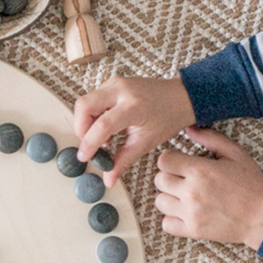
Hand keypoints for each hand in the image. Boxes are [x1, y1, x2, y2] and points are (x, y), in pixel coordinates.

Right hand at [74, 76, 196, 185]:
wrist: (181, 97)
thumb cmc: (167, 118)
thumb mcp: (145, 143)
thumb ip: (123, 161)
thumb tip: (108, 180)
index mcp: (133, 106)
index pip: (102, 125)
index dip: (89, 143)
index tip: (84, 157)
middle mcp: (121, 90)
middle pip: (84, 106)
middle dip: (81, 129)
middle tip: (90, 145)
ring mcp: (115, 83)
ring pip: (85, 102)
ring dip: (86, 122)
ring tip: (103, 137)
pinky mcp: (112, 82)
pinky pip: (92, 99)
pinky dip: (93, 115)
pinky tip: (106, 127)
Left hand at [153, 127, 262, 249]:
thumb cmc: (252, 185)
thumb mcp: (236, 154)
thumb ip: (211, 139)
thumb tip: (189, 129)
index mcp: (200, 171)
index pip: (164, 161)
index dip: (170, 159)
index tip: (179, 162)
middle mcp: (191, 192)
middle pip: (159, 180)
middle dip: (169, 176)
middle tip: (183, 178)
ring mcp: (190, 213)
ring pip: (160, 202)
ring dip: (169, 197)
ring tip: (184, 195)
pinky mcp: (192, 230)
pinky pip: (166, 223)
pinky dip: (172, 218)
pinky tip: (184, 212)